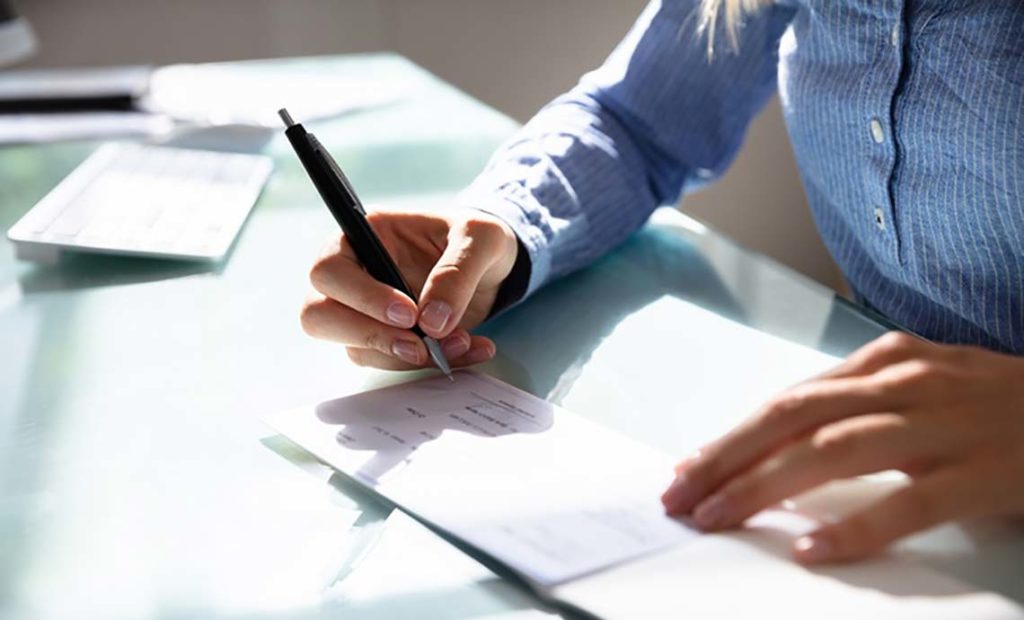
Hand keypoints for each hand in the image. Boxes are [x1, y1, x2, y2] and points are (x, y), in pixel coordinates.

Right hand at [301, 208, 518, 368]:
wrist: (494, 268)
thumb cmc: (478, 240)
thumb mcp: (481, 239)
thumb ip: (457, 272)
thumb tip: (431, 322)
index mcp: (365, 235)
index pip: (330, 270)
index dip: (362, 297)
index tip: (409, 314)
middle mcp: (355, 273)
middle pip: (318, 316)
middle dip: (370, 336)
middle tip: (419, 344)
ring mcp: (365, 311)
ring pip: (355, 348)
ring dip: (407, 357)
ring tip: (461, 342)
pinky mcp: (385, 338)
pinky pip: (390, 363)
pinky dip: (428, 365)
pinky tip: (468, 349)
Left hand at [660, 332, 1023, 563]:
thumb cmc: (992, 401)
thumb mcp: (918, 384)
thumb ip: (855, 402)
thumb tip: (779, 436)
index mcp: (884, 362)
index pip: (788, 401)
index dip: (732, 437)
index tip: (688, 469)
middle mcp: (904, 384)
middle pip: (794, 418)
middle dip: (728, 458)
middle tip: (681, 496)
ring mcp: (943, 426)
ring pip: (834, 452)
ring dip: (765, 486)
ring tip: (719, 517)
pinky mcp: (982, 472)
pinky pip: (910, 503)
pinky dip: (856, 526)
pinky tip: (812, 548)